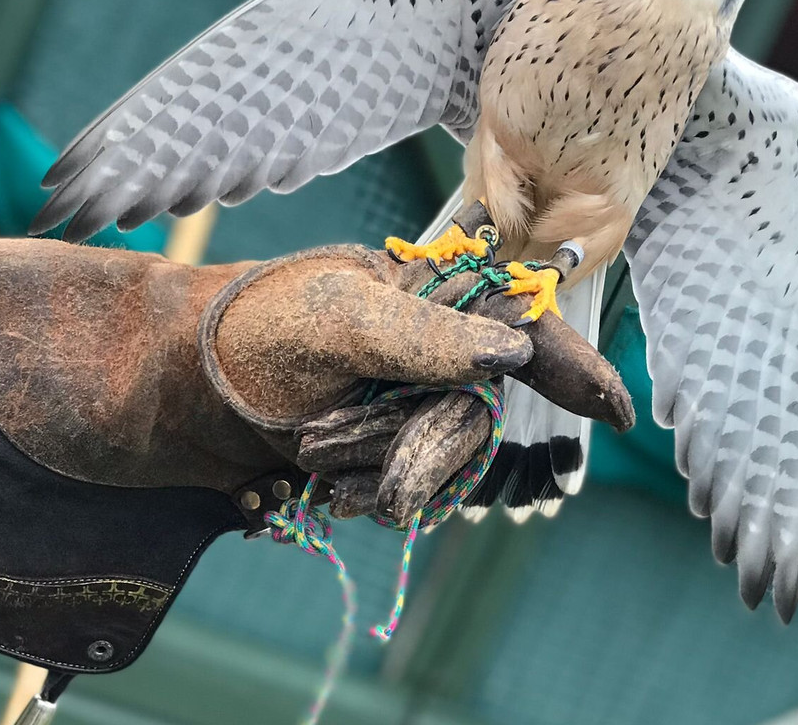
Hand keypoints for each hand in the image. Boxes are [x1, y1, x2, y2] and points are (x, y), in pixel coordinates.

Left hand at [201, 245, 633, 521]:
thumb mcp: (337, 316)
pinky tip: (322, 486)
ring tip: (312, 455)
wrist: (177, 392)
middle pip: (481, 416)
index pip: (524, 330)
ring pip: (444, 464)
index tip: (619, 411)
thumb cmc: (253, 331)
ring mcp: (406, 408)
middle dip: (421, 446)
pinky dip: (367, 496)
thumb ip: (423, 333)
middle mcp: (430, 355)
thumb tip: (507, 353)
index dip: (576, 368)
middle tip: (337, 447)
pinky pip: (409, 493)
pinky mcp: (380, 454)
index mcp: (431, 300)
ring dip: (381, 471)